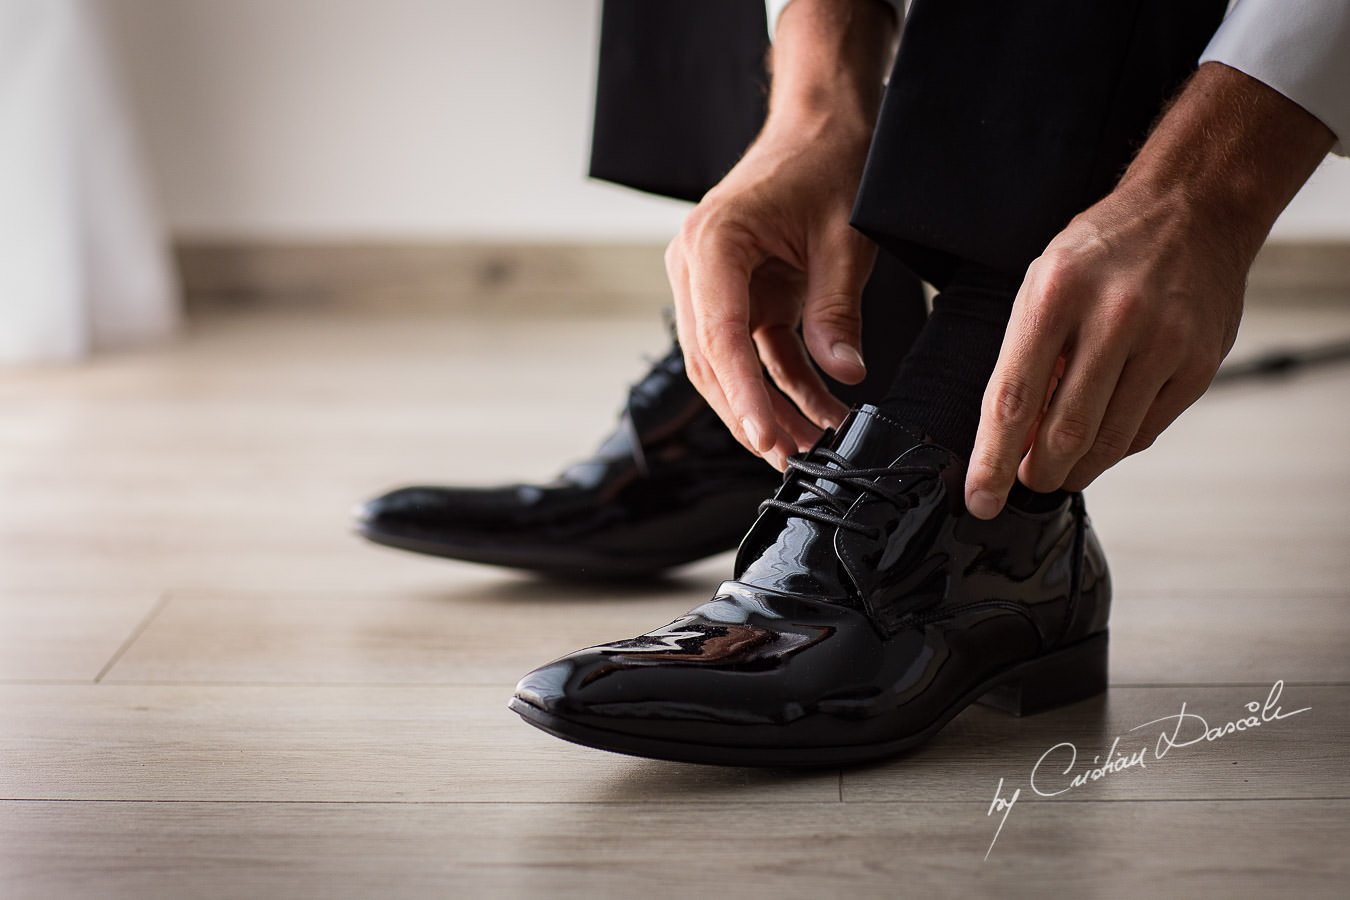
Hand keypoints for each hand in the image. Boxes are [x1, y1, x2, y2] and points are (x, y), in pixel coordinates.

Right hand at [666, 122, 875, 469]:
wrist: (822, 122)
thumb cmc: (827, 160)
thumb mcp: (843, 237)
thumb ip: (837, 308)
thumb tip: (845, 371)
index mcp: (713, 245)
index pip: (719, 338)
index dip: (743, 397)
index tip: (767, 439)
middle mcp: (698, 266)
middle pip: (712, 361)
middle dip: (751, 415)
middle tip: (790, 461)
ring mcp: (715, 281)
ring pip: (730, 364)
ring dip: (768, 407)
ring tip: (811, 449)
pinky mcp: (741, 292)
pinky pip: (757, 349)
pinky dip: (785, 383)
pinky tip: (821, 412)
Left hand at [964, 187, 1242, 517]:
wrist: (1193, 209)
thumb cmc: (1103, 252)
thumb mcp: (1044, 285)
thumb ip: (1025, 359)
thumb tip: (1012, 439)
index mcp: (1055, 295)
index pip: (1014, 398)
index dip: (993, 459)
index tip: (980, 499)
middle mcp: (1112, 318)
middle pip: (1064, 432)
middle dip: (1037, 473)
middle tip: (1027, 480)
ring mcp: (1163, 342)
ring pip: (1108, 442)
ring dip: (1076, 469)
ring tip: (1061, 467)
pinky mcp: (1199, 364)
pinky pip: (1146, 431)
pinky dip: (1116, 447)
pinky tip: (1104, 435)